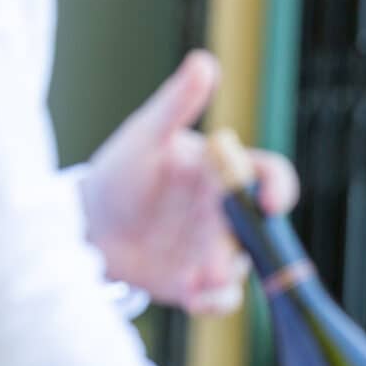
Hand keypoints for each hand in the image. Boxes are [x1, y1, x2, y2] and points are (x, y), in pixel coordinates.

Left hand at [78, 49, 299, 313]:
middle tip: (218, 255)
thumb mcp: (146, 136)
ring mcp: (215, 252)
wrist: (86, 224)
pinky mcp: (197, 284)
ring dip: (227, 278)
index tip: (271, 202)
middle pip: (257, 231)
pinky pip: (220, 300)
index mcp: (224, 176)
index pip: (270, 177)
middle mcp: (227, 216)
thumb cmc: (121, 173)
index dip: (279, 188)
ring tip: (201, 282)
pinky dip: (214, 304)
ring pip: (240, 268)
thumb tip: (204, 62)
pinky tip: (196, 301)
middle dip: (246, 246)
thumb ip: (177, 104)